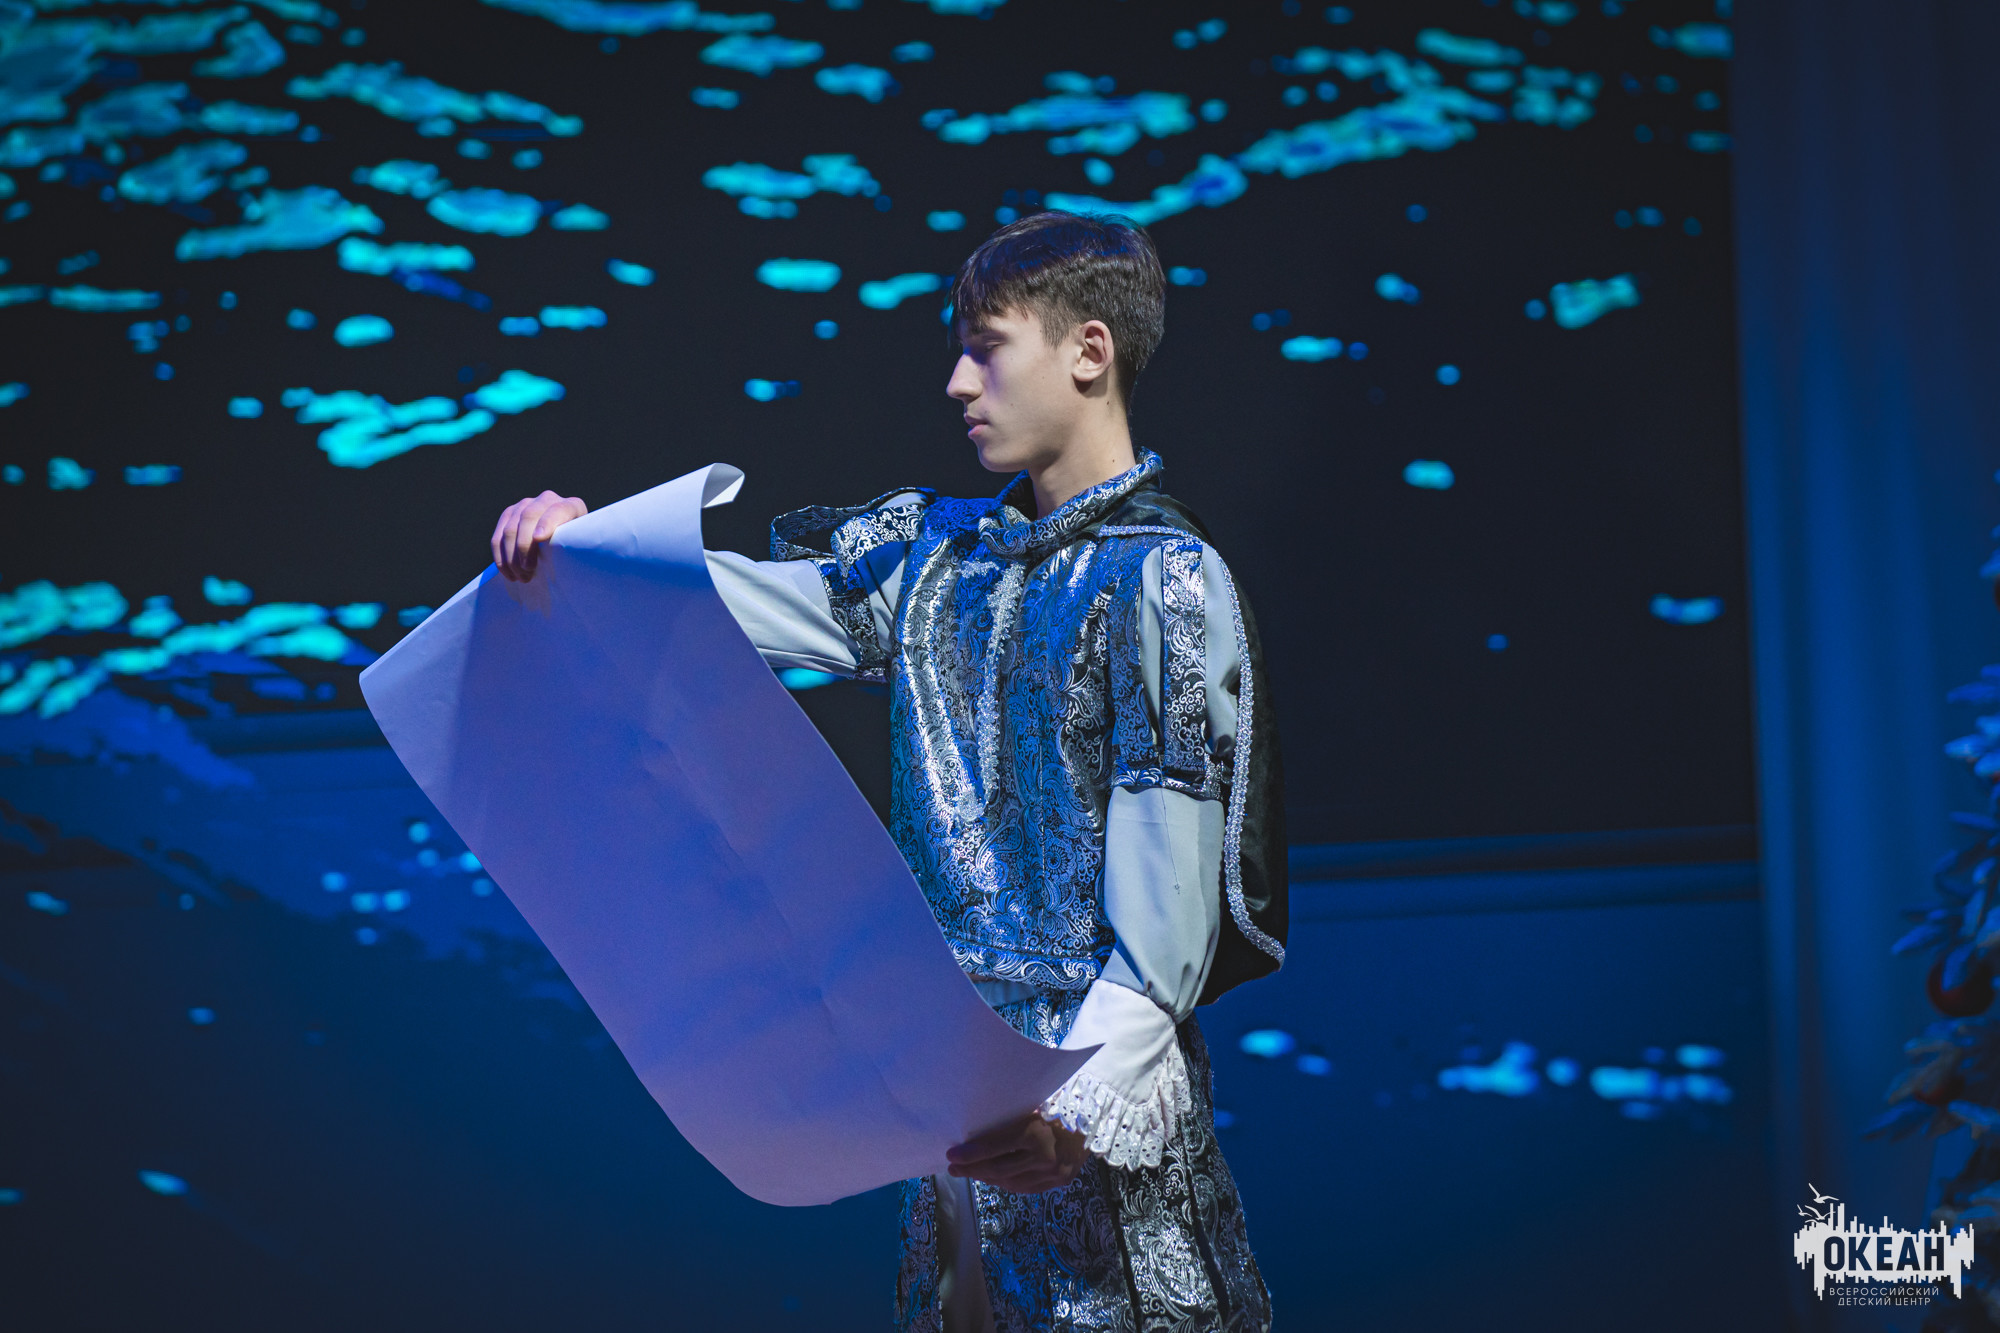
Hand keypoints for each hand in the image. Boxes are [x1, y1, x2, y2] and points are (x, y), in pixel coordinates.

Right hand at [491, 490, 587, 581]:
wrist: (565, 538)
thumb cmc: (576, 548)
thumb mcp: (582, 546)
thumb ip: (577, 546)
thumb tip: (566, 561)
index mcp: (571, 506)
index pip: (558, 510)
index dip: (547, 523)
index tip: (539, 538)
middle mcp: (547, 499)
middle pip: (528, 518)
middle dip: (525, 546)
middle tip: (529, 570)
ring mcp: (525, 504)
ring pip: (510, 529)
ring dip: (512, 556)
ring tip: (522, 576)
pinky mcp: (509, 514)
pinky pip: (497, 537)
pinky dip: (500, 557)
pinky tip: (508, 573)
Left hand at [945, 1111, 1089, 1193]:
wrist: (1098, 1113)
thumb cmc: (1060, 1100)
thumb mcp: (1032, 1102)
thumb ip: (1009, 1117)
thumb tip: (975, 1130)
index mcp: (1036, 1131)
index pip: (995, 1147)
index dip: (971, 1153)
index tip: (951, 1154)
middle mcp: (1045, 1156)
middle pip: (999, 1169)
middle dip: (972, 1169)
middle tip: (954, 1167)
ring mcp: (1054, 1173)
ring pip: (1011, 1183)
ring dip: (988, 1178)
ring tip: (971, 1173)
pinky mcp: (1061, 1181)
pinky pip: (1027, 1188)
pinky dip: (1007, 1183)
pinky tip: (995, 1178)